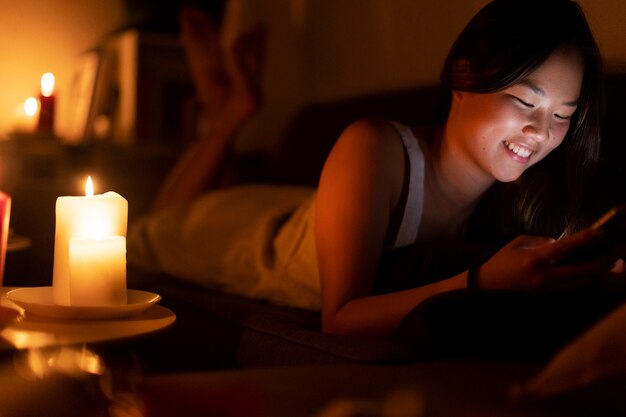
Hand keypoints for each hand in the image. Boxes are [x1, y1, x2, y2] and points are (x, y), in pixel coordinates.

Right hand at [475, 229, 617, 290]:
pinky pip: (570, 290)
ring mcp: (545, 290)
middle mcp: (543, 276)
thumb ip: (541, 241)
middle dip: (600, 264)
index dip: (586, 239)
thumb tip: (560, 243)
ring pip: (579, 284)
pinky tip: (589, 275)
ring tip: (605, 264)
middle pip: (581, 272)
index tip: (599, 233)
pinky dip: (582, 281)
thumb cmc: (500, 262)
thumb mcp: (517, 244)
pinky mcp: (545, 298)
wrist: (485, 286)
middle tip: (612, 255)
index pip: (566, 247)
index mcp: (535, 259)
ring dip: (594, 274)